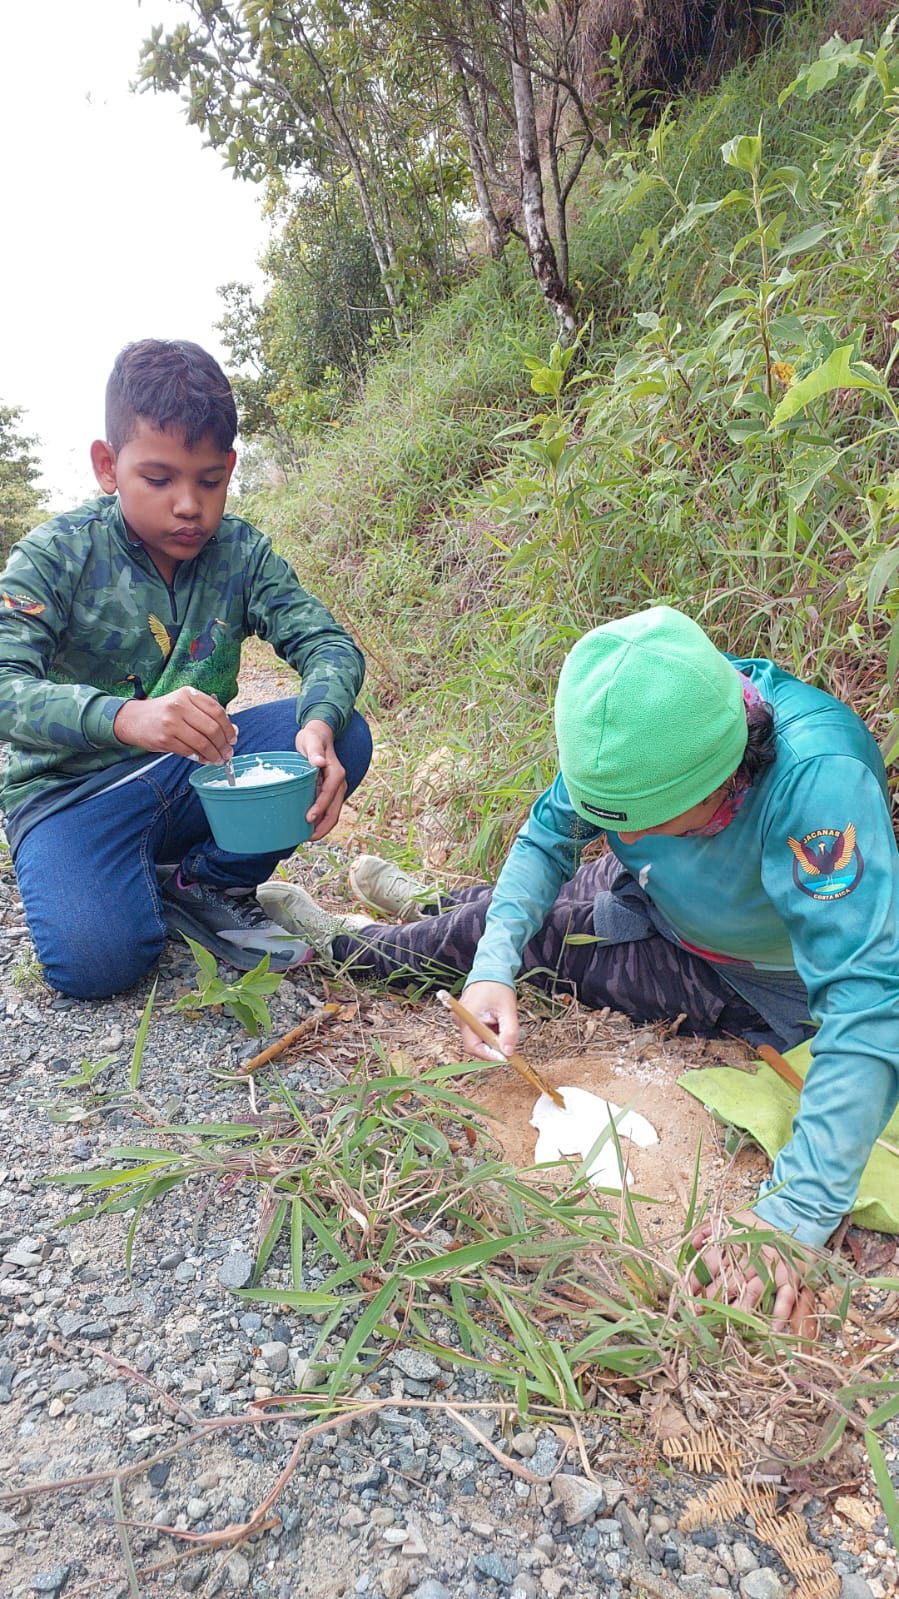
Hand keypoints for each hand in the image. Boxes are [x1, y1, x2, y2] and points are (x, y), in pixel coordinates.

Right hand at [114, 687, 236, 763]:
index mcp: (188, 694)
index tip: (233, 738)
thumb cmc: (164, 712)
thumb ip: (206, 714)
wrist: (134, 719)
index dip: (228, 727)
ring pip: (202, 742)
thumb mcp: (184, 704)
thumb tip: (232, 731)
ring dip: (214, 754)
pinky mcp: (165, 739)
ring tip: (218, 759)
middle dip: (223, 744)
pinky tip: (204, 759)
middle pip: (212, 728)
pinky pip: (189, 751)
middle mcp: (179, 706)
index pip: (217, 711)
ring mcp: (171, 723)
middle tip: (228, 752)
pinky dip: (200, 758)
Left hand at [296, 719, 345, 840]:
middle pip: (335, 810)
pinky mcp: (330, 791)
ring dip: (323, 826)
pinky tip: (309, 827)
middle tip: (308, 837)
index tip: (308, 819)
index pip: (329, 794)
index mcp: (336, 773)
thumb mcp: (311, 740)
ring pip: (333, 812)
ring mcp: (336, 788)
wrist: (319, 734)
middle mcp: (339, 783)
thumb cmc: (313, 737)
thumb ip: (314, 751)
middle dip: (323, 826)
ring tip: (307, 837)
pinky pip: (328, 809)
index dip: (319, 808)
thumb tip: (319, 762)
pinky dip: (321, 820)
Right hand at [458, 980, 519, 1061]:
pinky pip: (476, 1032)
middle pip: (475, 1045)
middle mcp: (460, 1019)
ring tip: (502, 1024)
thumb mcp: (508, 1010)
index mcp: (467, 1017)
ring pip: (477, 1039)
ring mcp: (462, 1019)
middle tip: (508, 1043)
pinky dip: (489, 1032)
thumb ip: (509, 1032)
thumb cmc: (498, 987)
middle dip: (492, 1047)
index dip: (489, 1055)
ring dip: (491, 1038)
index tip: (505, 1058)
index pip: (474, 1046)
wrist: (491, 970)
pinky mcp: (466, 1018)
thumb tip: (508, 1052)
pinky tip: (497, 1022)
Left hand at [688, 1208, 815, 1335]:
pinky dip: (779, 1313)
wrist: (789, 1219)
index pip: (711, 1263)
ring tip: (728, 1324)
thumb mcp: (729, 1221)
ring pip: (753, 1292)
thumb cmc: (753, 1226)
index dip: (697, 1278)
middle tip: (700, 1312)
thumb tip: (693, 1242)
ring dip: (740, 1309)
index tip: (687, 1292)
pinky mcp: (789, 1279)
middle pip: (729, 1281)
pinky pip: (785, 1298)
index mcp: (734, 1245)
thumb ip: (707, 1231)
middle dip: (713, 1297)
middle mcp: (752, 1259)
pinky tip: (771, 1328)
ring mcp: (772, 1270)